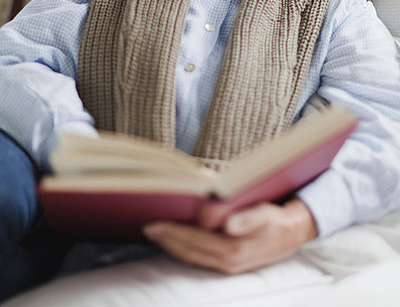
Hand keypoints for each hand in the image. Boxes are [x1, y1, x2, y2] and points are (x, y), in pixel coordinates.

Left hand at [142, 199, 317, 274]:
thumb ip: (246, 218)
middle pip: (188, 251)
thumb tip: (226, 223)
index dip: (172, 232)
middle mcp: (228, 262)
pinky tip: (176, 241)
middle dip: (166, 239)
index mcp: (234, 249)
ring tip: (156, 232)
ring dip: (172, 246)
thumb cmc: (275, 219)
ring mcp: (228, 266)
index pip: (194, 240)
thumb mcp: (265, 213)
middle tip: (146, 226)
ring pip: (192, 257)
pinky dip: (184, 250)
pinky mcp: (229, 265)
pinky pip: (200, 259)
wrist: (292, 234)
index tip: (153, 223)